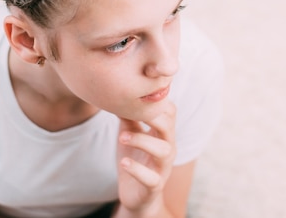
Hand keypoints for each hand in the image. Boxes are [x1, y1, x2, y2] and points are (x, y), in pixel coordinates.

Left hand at [115, 102, 176, 216]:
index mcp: (163, 133)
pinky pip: (151, 178)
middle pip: (169, 126)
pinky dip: (137, 169)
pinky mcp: (155, 185)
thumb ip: (128, 116)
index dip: (157, 101)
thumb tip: (116, 92)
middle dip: (153, 116)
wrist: (135, 193)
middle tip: (132, 110)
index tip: (137, 92)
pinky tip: (124, 162)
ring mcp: (163, 167)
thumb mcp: (130, 134)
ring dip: (142, 141)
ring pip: (163, 150)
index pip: (169, 111)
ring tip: (122, 137)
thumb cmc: (135, 158)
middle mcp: (167, 147)